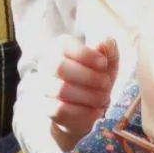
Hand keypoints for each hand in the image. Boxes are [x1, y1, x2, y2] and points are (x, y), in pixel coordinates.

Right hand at [30, 34, 119, 150]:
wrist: (88, 105)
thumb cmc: (97, 76)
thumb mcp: (108, 60)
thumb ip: (108, 48)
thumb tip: (103, 42)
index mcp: (59, 47)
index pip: (65, 45)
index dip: (86, 54)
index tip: (103, 64)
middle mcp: (47, 65)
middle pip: (59, 67)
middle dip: (88, 77)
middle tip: (106, 84)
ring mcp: (45, 87)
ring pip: (61, 90)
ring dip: (89, 95)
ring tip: (104, 98)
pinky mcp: (47, 108)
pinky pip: (60, 109)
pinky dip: (84, 111)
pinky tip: (97, 110)